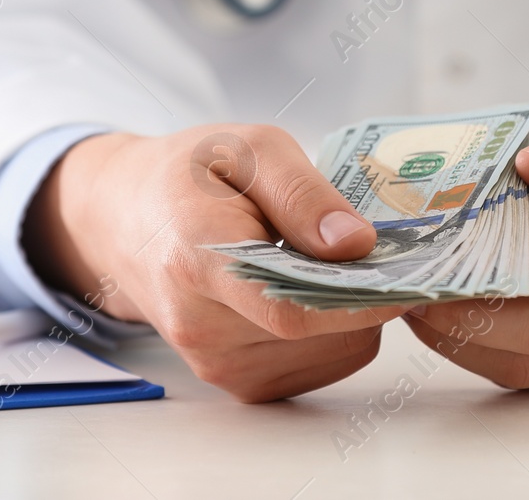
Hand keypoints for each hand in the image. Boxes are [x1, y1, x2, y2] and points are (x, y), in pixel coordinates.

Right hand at [22, 126, 406, 401]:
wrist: (120, 217)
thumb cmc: (188, 174)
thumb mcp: (248, 149)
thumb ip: (302, 194)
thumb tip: (356, 243)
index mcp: (198, 259)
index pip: (292, 310)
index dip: (360, 301)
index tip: (408, 276)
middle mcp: (200, 325)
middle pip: (319, 334)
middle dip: (361, 293)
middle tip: (373, 246)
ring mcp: (213, 361)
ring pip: (329, 355)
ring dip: (349, 314)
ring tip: (326, 262)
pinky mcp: (232, 380)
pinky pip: (315, 367)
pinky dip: (332, 334)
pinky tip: (311, 290)